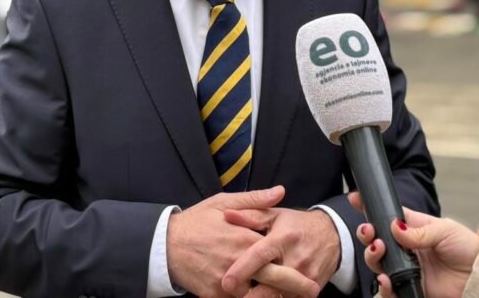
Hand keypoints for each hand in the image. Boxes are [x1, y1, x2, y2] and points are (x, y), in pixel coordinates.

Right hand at [167, 186, 317, 297]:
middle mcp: (239, 262)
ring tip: (288, 297)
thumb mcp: (223, 203)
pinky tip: (260, 297)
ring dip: (270, 295)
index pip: (277, 253)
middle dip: (295, 286)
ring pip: (257, 295)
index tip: (312, 270)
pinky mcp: (215, 295)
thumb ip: (255, 200)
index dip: (296, 264)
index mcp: (245, 238)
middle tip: (313, 290)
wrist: (165, 244)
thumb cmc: (196, 221)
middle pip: (274, 279)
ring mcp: (227, 282)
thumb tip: (280, 192)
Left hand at [220, 206, 336, 297]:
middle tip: (232, 292)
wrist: (332, 235)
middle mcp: (296, 259)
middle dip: (249, 294)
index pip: (260, 256)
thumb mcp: (275, 215)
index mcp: (283, 238)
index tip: (226, 281)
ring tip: (247, 292)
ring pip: (278, 296)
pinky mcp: (313, 290)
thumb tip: (227, 215)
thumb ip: (250, 216)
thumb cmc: (297, 224)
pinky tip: (265, 292)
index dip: (242, 269)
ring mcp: (307, 277)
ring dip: (262, 296)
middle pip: (269, 284)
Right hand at [348, 191, 478, 297]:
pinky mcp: (411, 289)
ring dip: (372, 256)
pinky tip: (386, 280)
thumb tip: (394, 227)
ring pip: (378, 263)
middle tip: (368, 232)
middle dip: (367, 235)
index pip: (387, 216)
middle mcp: (406, 249)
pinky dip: (384, 286)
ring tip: (379, 251)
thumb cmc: (467, 248)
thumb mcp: (444, 230)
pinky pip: (390, 290)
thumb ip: (418, 231)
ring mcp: (407, 269)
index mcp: (413, 229)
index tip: (355, 199)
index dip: (370, 208)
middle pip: (376, 240)